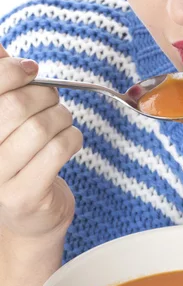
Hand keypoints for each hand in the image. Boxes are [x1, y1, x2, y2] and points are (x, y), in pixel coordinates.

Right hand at [0, 43, 81, 238]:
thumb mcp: (5, 120)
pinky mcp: (24, 195)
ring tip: (63, 123)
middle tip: (53, 101)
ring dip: (62, 118)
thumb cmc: (19, 158)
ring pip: (40, 128)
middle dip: (45, 96)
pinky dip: (72, 139)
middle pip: (16, 106)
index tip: (32, 70)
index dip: (13, 71)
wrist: (29, 215)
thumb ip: (1, 84)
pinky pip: (58, 150)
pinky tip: (70, 142)